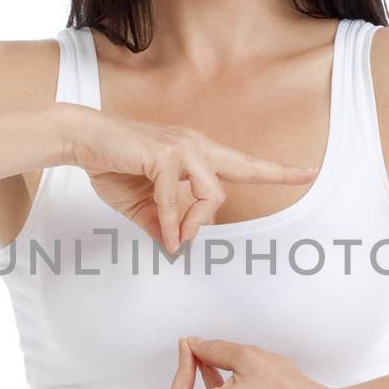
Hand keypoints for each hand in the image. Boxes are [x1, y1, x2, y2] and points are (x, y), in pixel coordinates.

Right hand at [68, 112, 316, 254]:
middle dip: (266, 181)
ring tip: (173, 236)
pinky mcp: (165, 155)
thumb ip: (163, 223)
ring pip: (213, 195)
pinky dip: (170, 222)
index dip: (275, 171)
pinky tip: (163, 235)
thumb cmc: (111, 166)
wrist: (81, 142)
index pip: (242, 163)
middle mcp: (196, 146)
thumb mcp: (142, 205)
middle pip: (242, 171)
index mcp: (196, 154)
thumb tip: (177, 245)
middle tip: (280, 189)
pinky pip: (176, 201)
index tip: (307, 172)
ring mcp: (183, 147)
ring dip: (194, 223)